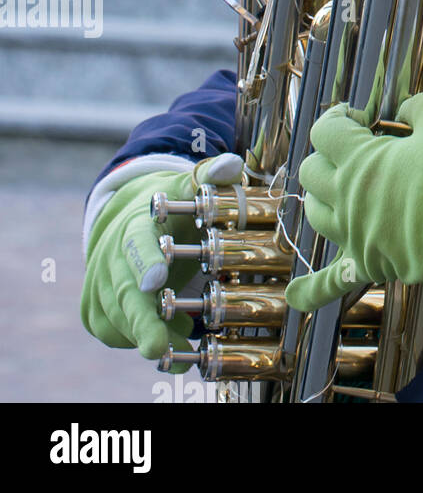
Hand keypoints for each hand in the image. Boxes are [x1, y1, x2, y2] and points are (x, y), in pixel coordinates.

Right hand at [80, 153, 243, 359]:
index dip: (146, 261)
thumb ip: (209, 176)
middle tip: (158, 347)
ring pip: (116, 318)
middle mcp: (111, 258)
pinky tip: (167, 345)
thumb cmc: (165, 207)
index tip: (156, 280)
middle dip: (141, 321)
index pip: (137, 243)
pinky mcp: (96, 307)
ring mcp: (100, 284)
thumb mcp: (185, 186)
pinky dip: (135, 341)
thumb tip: (231, 164)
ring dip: (144, 337)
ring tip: (176, 353)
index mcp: (135, 227)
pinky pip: (110, 331)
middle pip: (123, 292)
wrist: (125, 217)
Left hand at [284, 93, 422, 313]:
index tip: (361, 118)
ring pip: (315, 213)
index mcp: (359, 160)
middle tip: (355, 151)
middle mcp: (346, 197)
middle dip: (328, 155)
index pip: (325, 131)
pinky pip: (330, 281)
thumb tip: (406, 110)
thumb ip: (418, 107)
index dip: (339, 118)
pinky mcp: (368, 262)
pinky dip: (310, 288)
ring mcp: (353, 233)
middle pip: (311, 171)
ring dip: (322, 195)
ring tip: (341, 190)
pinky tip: (295, 293)